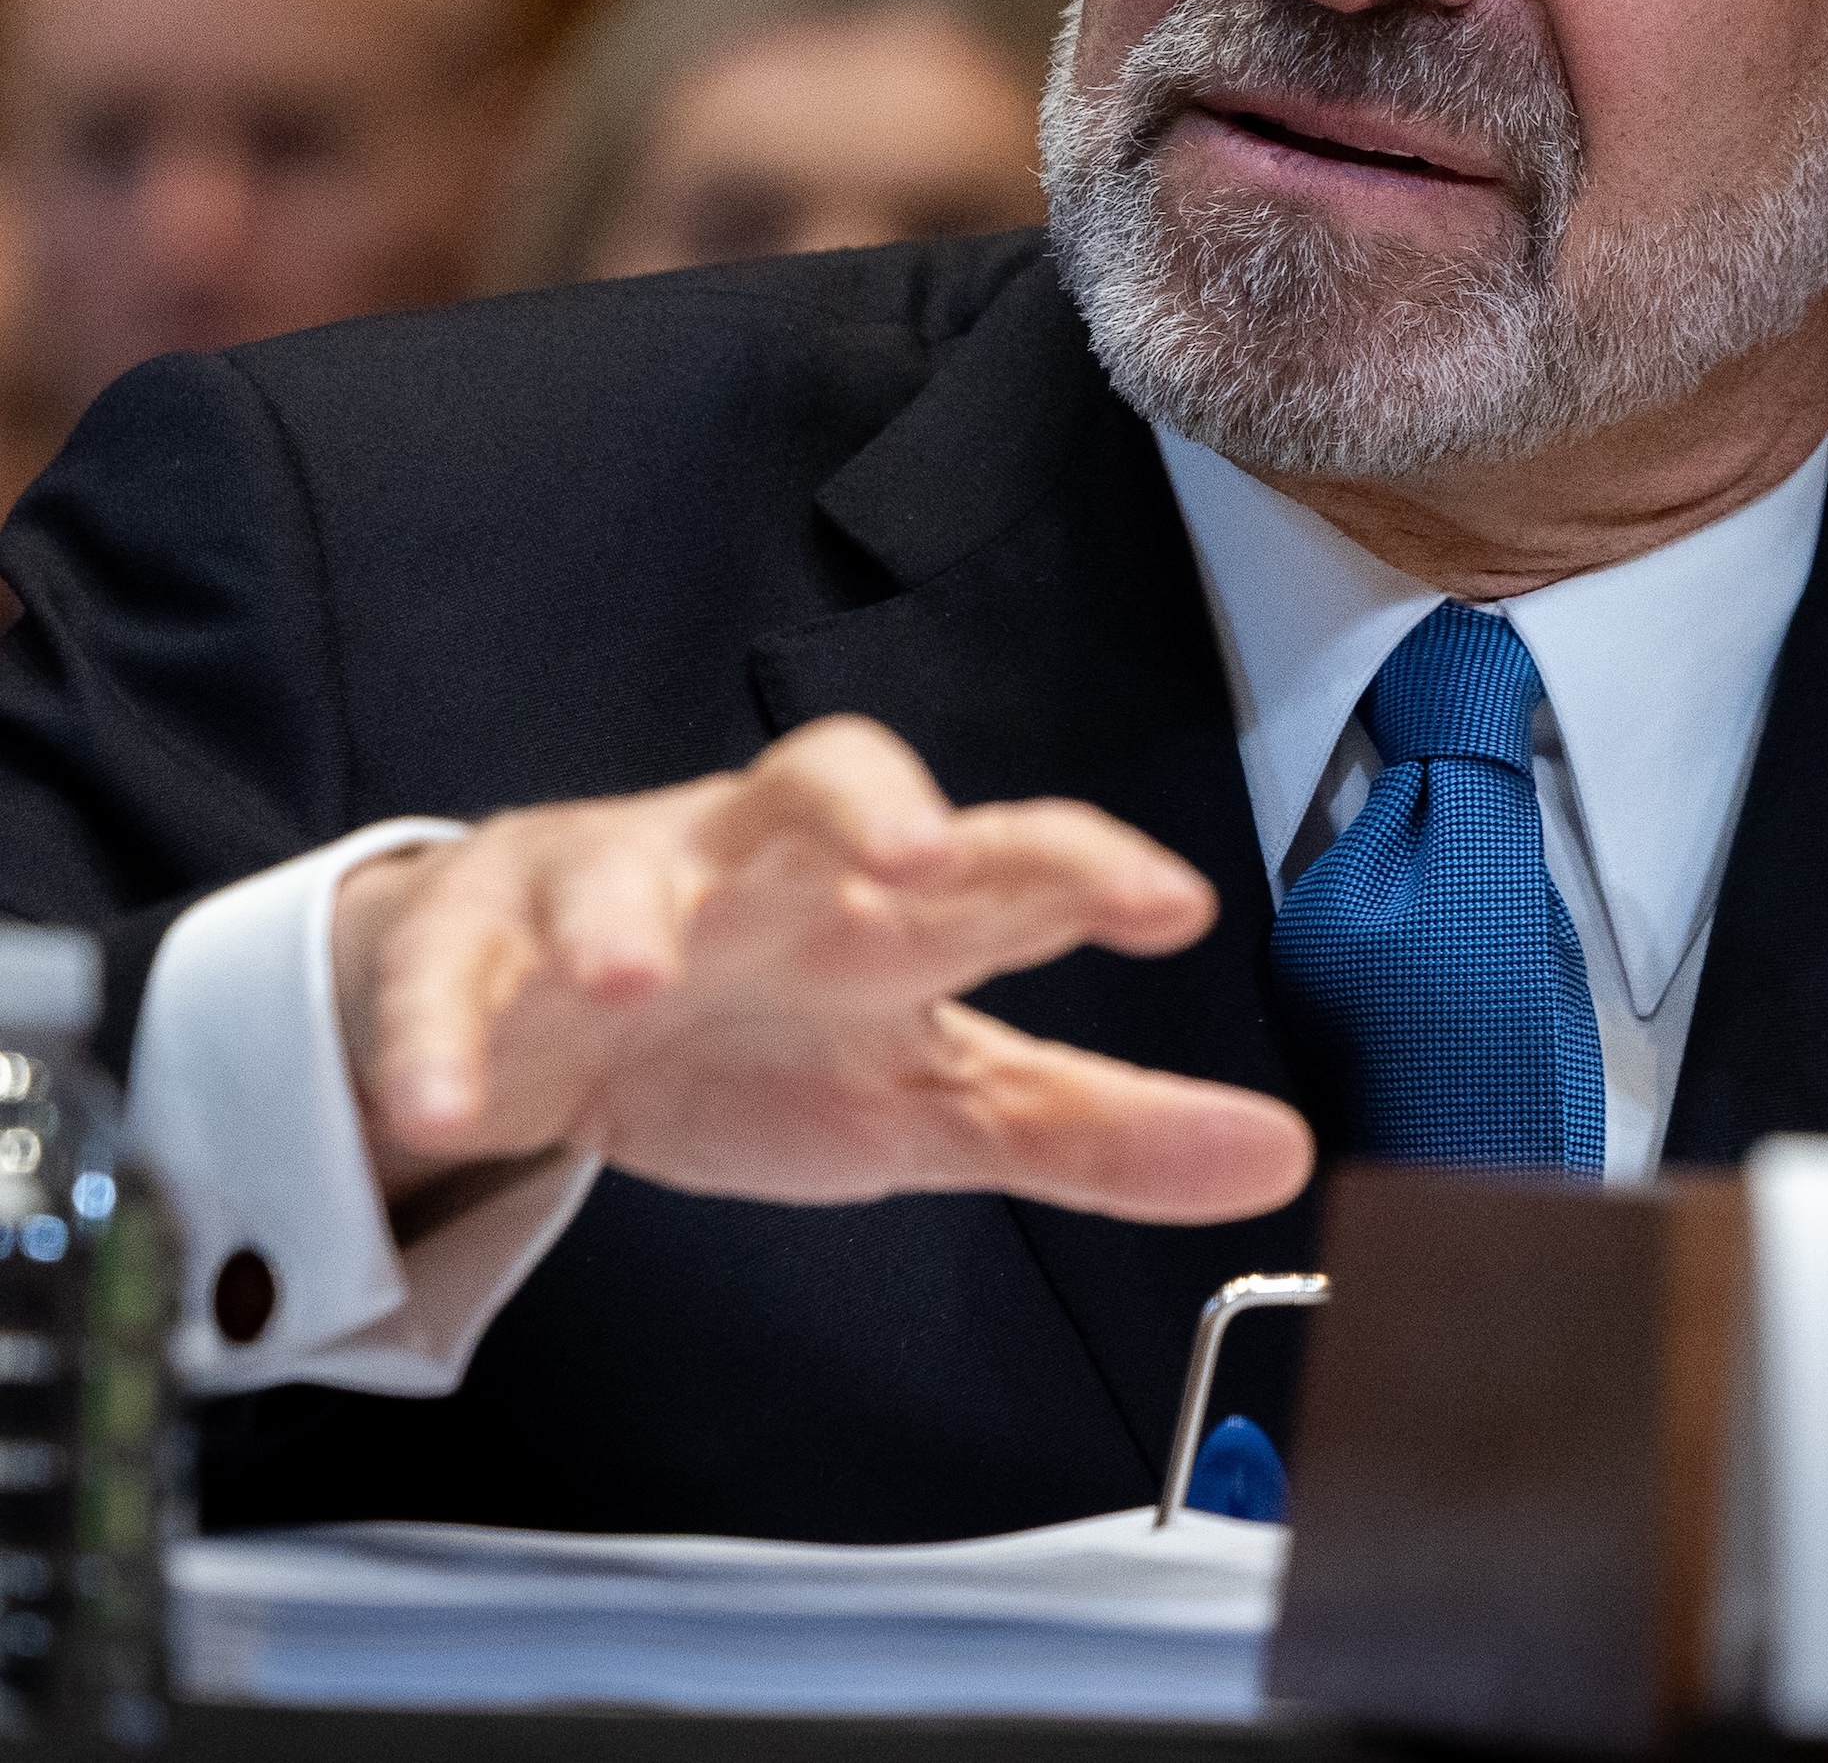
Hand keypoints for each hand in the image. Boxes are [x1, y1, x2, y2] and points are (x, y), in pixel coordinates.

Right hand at [331, 715, 1314, 1224]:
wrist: (554, 1014)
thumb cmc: (769, 1030)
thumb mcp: (933, 1092)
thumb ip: (1093, 1128)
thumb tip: (1282, 1153)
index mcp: (886, 904)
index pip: (1003, 853)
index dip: (1086, 865)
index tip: (1172, 903)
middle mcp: (762, 867)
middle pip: (820, 782)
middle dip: (865, 804)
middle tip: (913, 860)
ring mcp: (614, 889)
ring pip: (618, 860)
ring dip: (622, 907)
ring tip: (626, 970)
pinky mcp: (476, 946)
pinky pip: (448, 975)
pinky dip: (438, 1032)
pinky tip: (440, 1104)